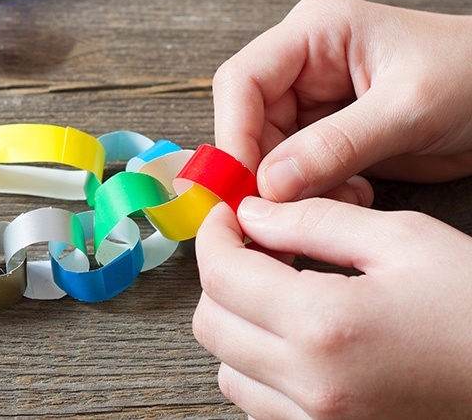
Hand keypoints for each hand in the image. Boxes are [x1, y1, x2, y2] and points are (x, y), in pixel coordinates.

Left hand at [193, 197, 471, 419]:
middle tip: (256, 249)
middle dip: (223, 278)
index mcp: (325, 325)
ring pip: (228, 370)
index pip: (222, 276)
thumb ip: (315, 221)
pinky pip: (261, 405)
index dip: (215, 235)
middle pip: (212, 324)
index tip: (227, 215)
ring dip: (238, 326)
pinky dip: (261, 369)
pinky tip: (300, 340)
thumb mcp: (403, 240)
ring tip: (281, 295)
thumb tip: (251, 213)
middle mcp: (311, 386)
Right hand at [212, 0, 471, 203]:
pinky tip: (354, 196)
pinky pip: (299, 169)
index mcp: (314, 32)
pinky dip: (316, 193)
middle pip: (248, 120)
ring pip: (270, 151)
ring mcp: (315, 99)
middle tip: (278, 212)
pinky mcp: (330, 133)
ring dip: (292, 188)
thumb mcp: (408, 109)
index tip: (239, 184)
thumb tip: (268, 184)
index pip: (243, 80)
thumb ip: (335, 145)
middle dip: (262, 169)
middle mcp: (304, 63)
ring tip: (343, 200)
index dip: (233, 133)